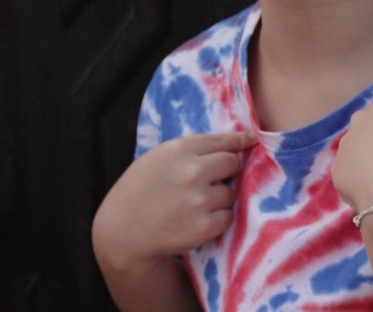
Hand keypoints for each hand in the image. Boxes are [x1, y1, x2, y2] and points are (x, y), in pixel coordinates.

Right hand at [92, 131, 255, 271]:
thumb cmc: (140, 190)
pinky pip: (227, 216)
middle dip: (226, 171)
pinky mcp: (203, 226)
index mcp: (179, 150)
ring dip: (218, 198)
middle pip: (233, 163)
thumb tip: (237, 141)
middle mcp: (192, 172)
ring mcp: (199, 200)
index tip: (251, 141)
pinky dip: (216, 220)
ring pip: (230, 192)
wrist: (120, 231)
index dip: (239, 142)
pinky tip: (195, 220)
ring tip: (193, 204)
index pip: (223, 140)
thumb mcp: (159, 158)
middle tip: (208, 181)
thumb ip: (193, 149)